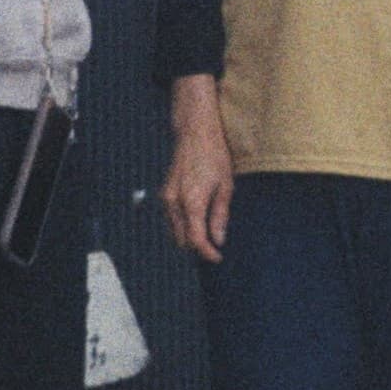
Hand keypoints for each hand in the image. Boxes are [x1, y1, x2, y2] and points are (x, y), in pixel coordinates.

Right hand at [162, 75, 234, 261]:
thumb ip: (220, 215)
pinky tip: (198, 221)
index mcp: (191, 202)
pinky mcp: (165, 193)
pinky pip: (171, 219)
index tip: (218, 258)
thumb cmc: (214, 155)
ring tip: (209, 235)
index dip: (207, 253)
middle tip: (216, 248)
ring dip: (189, 236)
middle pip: (182, 239)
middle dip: (198, 247)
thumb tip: (218, 240)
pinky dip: (183, 225)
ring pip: (175, 230)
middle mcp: (174, 202)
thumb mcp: (225, 185)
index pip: (196, 239)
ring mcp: (166, 197)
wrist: (194, 131)